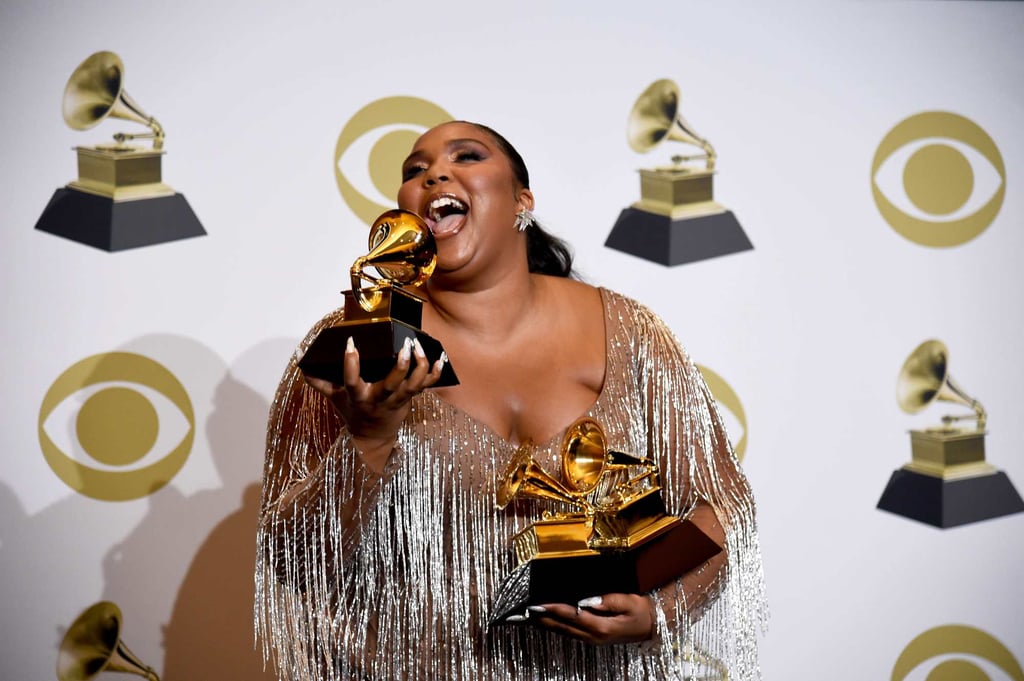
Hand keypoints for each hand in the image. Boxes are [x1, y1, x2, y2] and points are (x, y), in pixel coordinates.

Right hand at [304, 336, 443, 470]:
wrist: (373, 438)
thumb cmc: (353, 413)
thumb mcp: (335, 398)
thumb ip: (320, 382)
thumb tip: (303, 365)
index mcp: (358, 396)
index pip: (351, 379)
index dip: (350, 362)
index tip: (351, 342)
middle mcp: (379, 399)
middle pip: (392, 383)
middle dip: (401, 365)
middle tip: (405, 345)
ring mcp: (397, 400)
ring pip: (413, 385)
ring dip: (420, 366)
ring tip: (419, 346)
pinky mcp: (410, 399)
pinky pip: (426, 386)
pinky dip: (435, 372)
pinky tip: (441, 357)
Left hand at [524, 594, 654, 644]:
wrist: (653, 626)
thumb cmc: (642, 611)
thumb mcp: (630, 602)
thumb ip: (609, 600)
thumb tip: (586, 599)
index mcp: (601, 626)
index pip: (570, 615)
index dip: (552, 609)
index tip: (536, 604)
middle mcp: (592, 636)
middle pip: (560, 626)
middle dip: (539, 619)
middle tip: (520, 613)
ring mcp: (591, 639)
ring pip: (561, 631)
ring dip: (542, 624)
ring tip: (524, 618)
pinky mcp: (591, 638)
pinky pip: (566, 632)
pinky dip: (552, 627)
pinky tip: (543, 622)